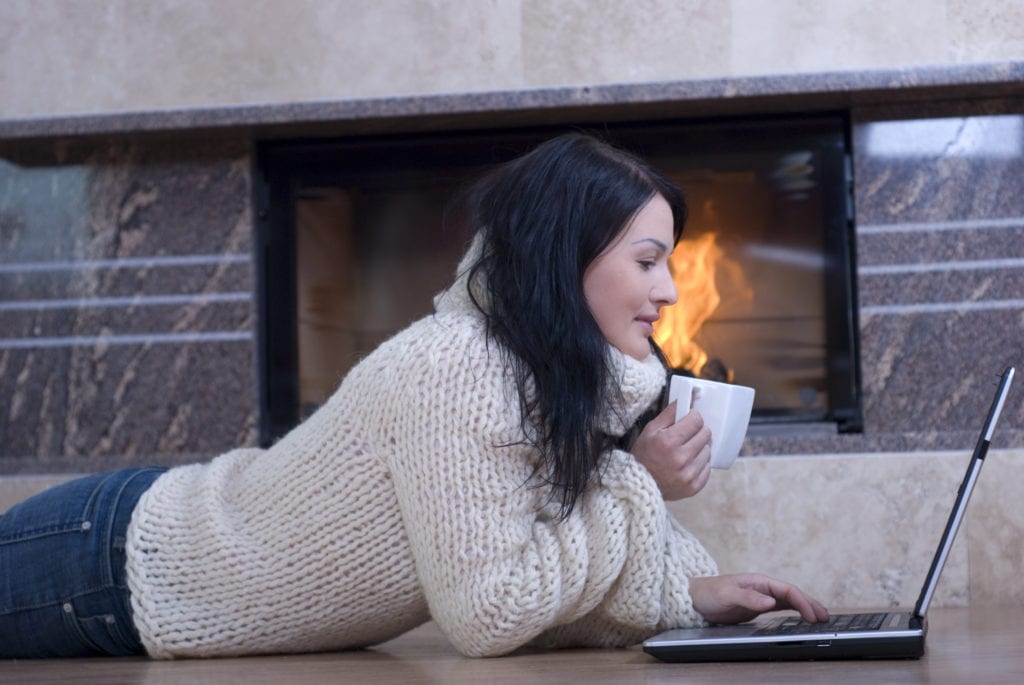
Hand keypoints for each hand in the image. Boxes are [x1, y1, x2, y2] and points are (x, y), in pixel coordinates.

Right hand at [631, 402, 711, 499]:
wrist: (638, 486)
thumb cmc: (643, 455)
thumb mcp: (650, 430)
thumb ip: (670, 413)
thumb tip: (689, 397)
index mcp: (668, 442)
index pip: (696, 420)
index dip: (693, 417)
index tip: (689, 419)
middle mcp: (680, 459)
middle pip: (706, 434)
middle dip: (698, 431)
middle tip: (687, 434)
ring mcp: (688, 475)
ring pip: (708, 450)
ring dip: (700, 447)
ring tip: (686, 450)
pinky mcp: (693, 487)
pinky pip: (708, 467)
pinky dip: (700, 463)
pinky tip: (688, 463)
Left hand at [689, 573, 829, 624]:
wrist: (695, 598)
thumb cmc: (709, 593)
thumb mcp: (727, 594)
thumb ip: (748, 597)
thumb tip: (771, 602)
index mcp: (759, 582)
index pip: (787, 590)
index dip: (802, 602)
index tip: (812, 615)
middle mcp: (763, 588)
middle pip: (792, 595)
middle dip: (810, 604)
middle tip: (826, 617)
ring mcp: (762, 597)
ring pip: (789, 602)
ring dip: (805, 608)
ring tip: (821, 618)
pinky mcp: (758, 607)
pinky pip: (781, 609)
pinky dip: (794, 613)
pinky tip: (802, 619)